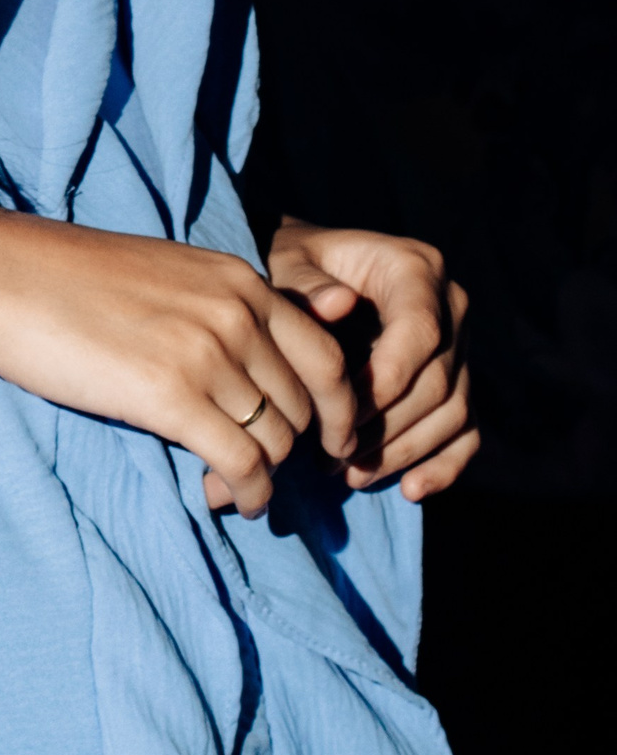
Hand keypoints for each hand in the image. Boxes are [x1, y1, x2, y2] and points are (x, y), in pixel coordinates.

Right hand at [0, 209, 359, 517]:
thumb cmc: (64, 279)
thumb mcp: (163, 276)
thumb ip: (216, 310)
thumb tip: (248, 371)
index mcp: (239, 279)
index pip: (329, 355)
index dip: (341, 409)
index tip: (332, 441)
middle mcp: (237, 312)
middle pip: (306, 405)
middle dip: (297, 450)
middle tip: (267, 473)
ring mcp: (206, 352)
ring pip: (277, 438)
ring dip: (266, 476)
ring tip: (237, 489)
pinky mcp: (169, 395)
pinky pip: (241, 461)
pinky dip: (248, 492)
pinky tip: (230, 500)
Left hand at [268, 219, 477, 500]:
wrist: (308, 276)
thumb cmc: (294, 268)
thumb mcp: (288, 264)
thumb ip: (306, 284)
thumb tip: (337, 304)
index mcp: (416, 268)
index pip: (419, 332)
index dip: (386, 381)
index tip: (341, 417)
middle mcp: (450, 306)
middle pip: (439, 382)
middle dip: (387, 427)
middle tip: (332, 456)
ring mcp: (461, 348)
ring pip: (454, 413)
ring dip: (404, 452)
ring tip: (349, 473)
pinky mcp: (458, 383)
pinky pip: (467, 432)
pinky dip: (443, 466)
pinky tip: (408, 490)